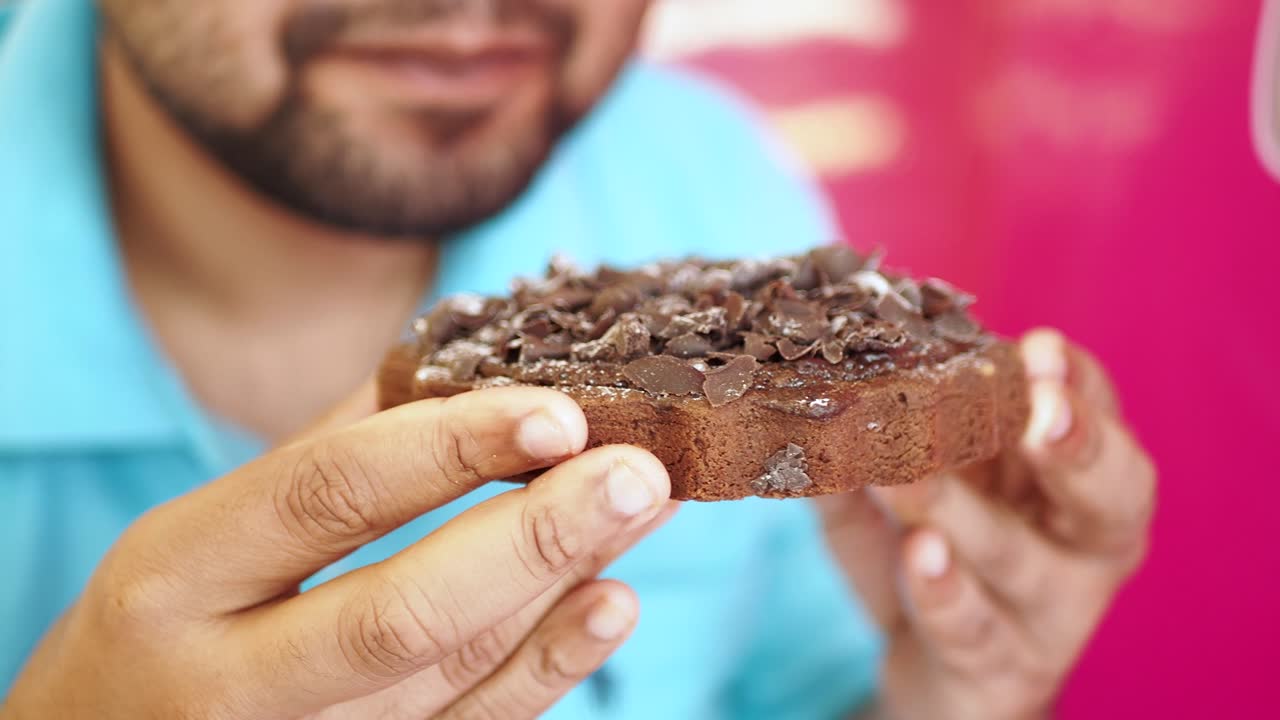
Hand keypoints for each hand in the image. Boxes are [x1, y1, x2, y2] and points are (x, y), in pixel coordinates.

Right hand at [2, 384, 673, 719]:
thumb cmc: (166, 621)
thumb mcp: (204, 530)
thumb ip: (325, 452)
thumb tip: (457, 362)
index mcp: (176, 575)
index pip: (329, 496)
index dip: (452, 450)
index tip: (559, 412)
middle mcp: (224, 681)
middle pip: (403, 610)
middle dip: (537, 535)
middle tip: (637, 470)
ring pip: (451, 674)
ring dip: (563, 588)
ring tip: (640, 511)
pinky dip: (547, 669)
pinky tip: (607, 603)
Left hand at [820, 329, 1155, 719]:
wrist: (930, 671)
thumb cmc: (928, 554)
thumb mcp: (892, 491)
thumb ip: (865, 447)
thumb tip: (816, 397)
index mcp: (1073, 477)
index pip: (1095, 416)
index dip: (1074, 380)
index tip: (1037, 346)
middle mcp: (1085, 543)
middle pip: (1112, 492)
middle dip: (1077, 444)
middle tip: (1041, 406)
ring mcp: (1049, 613)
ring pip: (1017, 559)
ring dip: (962, 513)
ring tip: (909, 476)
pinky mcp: (1003, 672)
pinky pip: (975, 631)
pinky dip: (944, 594)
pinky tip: (919, 556)